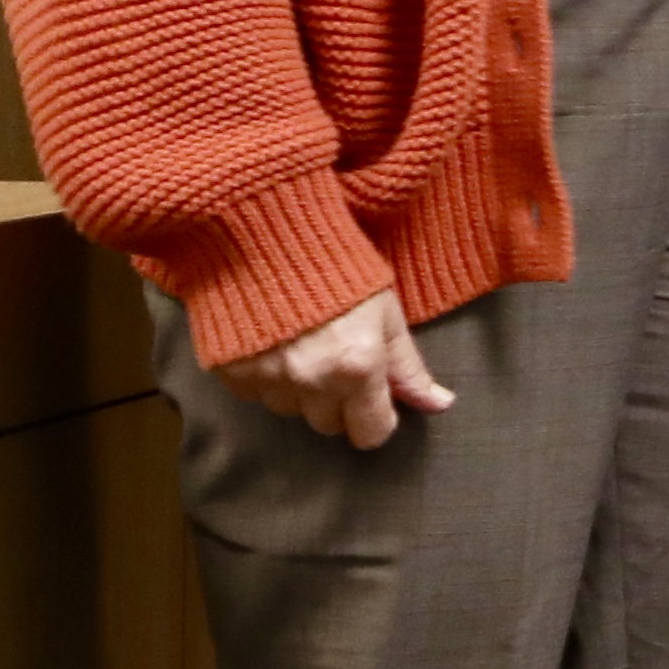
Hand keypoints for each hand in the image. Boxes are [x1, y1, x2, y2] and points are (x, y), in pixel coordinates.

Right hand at [219, 287, 450, 449]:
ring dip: (299, 390)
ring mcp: (265, 379)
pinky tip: (272, 343)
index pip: (371, 433)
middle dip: (338, 403)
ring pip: (289, 410)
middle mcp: (310, 382)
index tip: (375, 400)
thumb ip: (408, 366)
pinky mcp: (228, 372)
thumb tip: (439, 405)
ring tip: (302, 346)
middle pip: (329, 425)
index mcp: (356, 369)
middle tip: (337, 362)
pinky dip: (264, 378)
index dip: (377, 419)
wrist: (262, 234)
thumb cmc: (337, 266)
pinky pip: (253, 394)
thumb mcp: (385, 312)